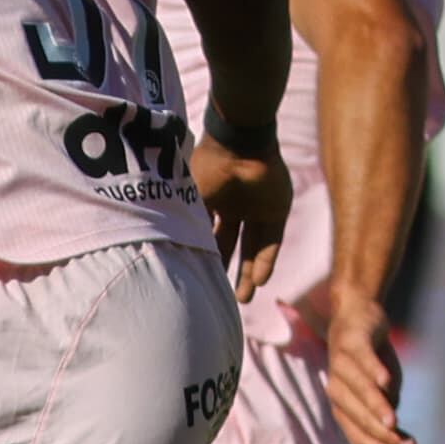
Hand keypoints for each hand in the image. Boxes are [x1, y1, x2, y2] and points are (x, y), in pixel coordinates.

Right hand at [190, 129, 288, 301]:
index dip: (202, 255)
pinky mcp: (277, 210)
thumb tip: (167, 249)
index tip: (195, 277)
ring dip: (249, 273)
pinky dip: (266, 261)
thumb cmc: (208, 168)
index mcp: (211, 199)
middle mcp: (234, 206)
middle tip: (221, 296)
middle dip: (224, 269)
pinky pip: (272, 241)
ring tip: (243, 299)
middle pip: (230, 244)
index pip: (207, 233)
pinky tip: (261, 281)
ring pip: (253, 248)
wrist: (240, 144)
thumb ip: (182, 220)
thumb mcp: (188, 197)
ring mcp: (256, 209)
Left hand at [321, 282, 414, 443]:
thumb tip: (399, 437)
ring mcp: (341, 363)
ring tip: (392, 423)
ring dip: (374, 407)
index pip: (356, 435)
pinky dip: (371, 369)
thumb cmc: (370, 360)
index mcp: (342, 405)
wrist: (358, 315)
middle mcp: (336, 388)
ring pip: (356, 390)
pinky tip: (385, 381)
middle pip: (356, 417)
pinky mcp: (351, 340)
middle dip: (381, 435)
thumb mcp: (383, 391)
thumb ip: (388, 411)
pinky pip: (360, 357)